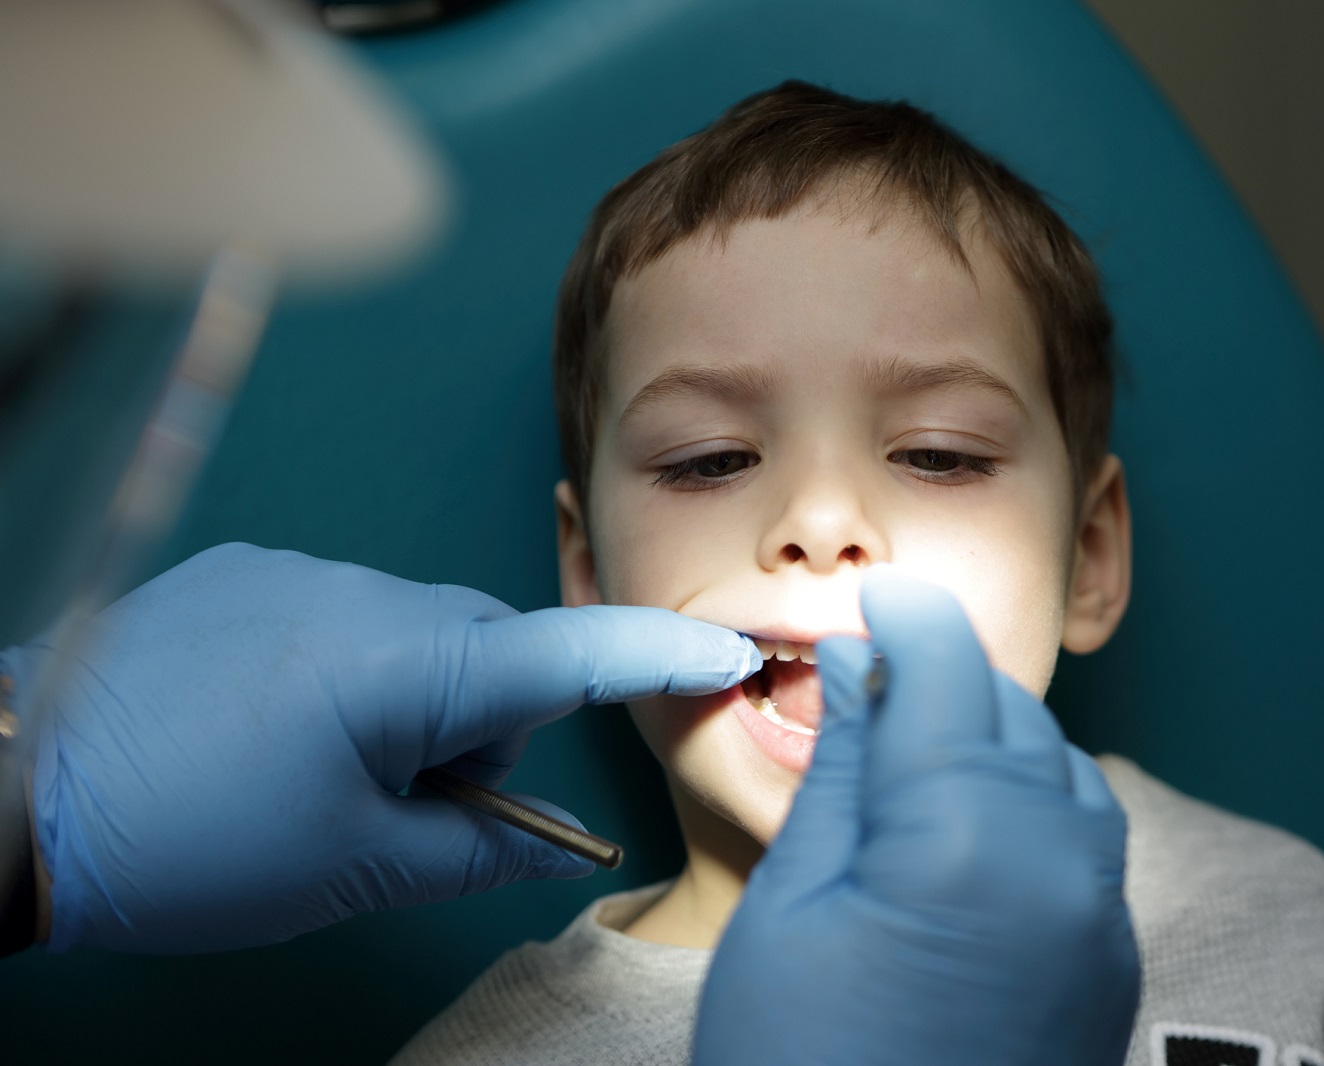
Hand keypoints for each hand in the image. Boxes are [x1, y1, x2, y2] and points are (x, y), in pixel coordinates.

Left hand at [1, 542, 758, 953]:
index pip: (568, 653)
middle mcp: (369, 591)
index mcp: (410, 665)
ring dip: (414, 695)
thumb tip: (558, 848)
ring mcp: (303, 569)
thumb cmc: (194, 842)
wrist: (12, 789)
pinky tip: (270, 724)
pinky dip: (349, 667)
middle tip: (414, 802)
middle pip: (492, 646)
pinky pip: (348, 610)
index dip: (656, 655)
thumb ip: (480, 851)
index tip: (729, 648)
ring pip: (420, 630)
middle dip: (484, 721)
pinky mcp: (247, 569)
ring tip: (325, 769)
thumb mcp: (355, 866)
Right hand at [695, 568, 1139, 1065]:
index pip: (945, 667)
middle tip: (872, 674)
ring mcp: (1098, 920)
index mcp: (964, 833)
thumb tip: (861, 673)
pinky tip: (970, 818)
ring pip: (1061, 766)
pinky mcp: (1109, 968)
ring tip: (915, 743)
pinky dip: (1034, 796)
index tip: (875, 598)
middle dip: (944, 672)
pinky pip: (1087, 835)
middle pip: (1009, 708)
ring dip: (994, 730)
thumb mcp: (790, 909)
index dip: (906, 615)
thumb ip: (844, 774)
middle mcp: (1058, 861)